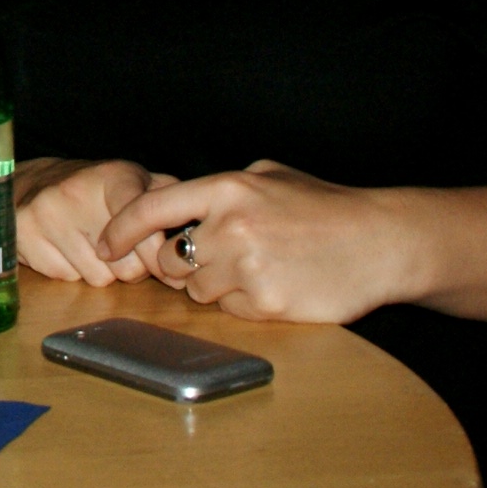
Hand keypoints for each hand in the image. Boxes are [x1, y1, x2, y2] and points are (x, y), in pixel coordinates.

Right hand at [13, 158, 176, 284]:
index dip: (156, 253)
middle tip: (122, 251)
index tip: (164, 267)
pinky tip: (66, 249)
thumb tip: (195, 234)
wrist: (33, 183)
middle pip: (129, 266)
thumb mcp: (135, 183)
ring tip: (91, 245)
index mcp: (115, 176)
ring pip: (99, 279)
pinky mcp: (24, 234)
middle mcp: (77, 191)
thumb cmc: (96, 189)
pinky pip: (67, 279)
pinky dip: (72, 272)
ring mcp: (47, 214)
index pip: (144, 223)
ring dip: (103, 272)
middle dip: (133, 267)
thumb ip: (167, 202)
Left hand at [97, 159, 419, 322]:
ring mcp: (247, 266)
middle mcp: (230, 225)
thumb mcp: (273, 176)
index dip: (121, 229)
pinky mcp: (265, 302)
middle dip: (188, 265)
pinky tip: (278, 286)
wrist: (382, 243)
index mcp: (230, 188)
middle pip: (173, 260)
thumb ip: (224, 189)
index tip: (103, 245)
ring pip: (200, 291)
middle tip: (226, 258)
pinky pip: (230, 311)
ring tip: (264, 269)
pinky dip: (245, 304)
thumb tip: (181, 205)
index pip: (152, 208)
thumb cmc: (328, 207)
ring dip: (220, 287)